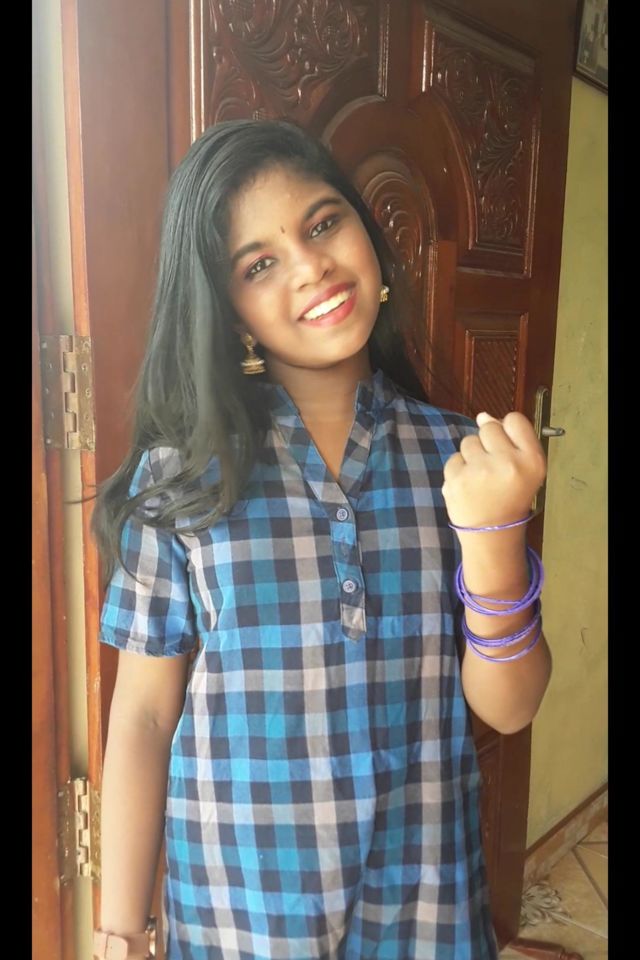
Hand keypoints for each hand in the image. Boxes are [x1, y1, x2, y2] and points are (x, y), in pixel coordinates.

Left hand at [442, 411, 546, 528]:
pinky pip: (454, 458)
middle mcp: (508, 463)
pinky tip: (469, 485)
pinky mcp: (456, 479)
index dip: (508, 431)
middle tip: (493, 467)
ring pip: (469, 441)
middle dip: (488, 443)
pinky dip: (459, 470)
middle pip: (489, 427)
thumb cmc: (512, 496)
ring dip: (472, 456)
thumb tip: (482, 415)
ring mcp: (480, 471)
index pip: (515, 420)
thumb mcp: (527, 469)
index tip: (508, 448)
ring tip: (481, 478)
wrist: (492, 532)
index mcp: (532, 460)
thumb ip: (511, 438)